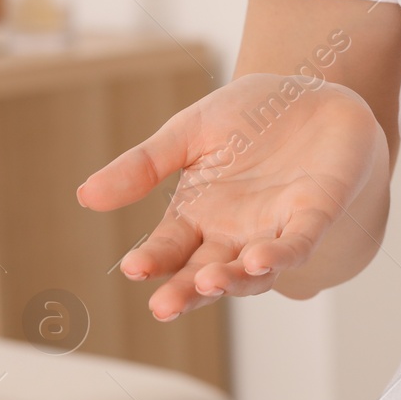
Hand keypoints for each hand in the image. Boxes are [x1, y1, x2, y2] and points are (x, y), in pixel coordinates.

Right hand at [77, 73, 387, 320]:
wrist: (314, 92)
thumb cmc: (251, 114)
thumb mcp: (189, 131)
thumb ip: (145, 165)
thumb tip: (85, 196)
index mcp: (197, 214)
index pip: (168, 248)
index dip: (152, 261)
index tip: (134, 268)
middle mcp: (234, 232)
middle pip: (204, 272)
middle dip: (185, 292)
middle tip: (164, 307)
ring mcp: (274, 228)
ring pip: (251, 270)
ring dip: (231, 280)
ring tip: (208, 283)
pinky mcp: (314, 216)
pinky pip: (297, 244)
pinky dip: (280, 255)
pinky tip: (259, 260)